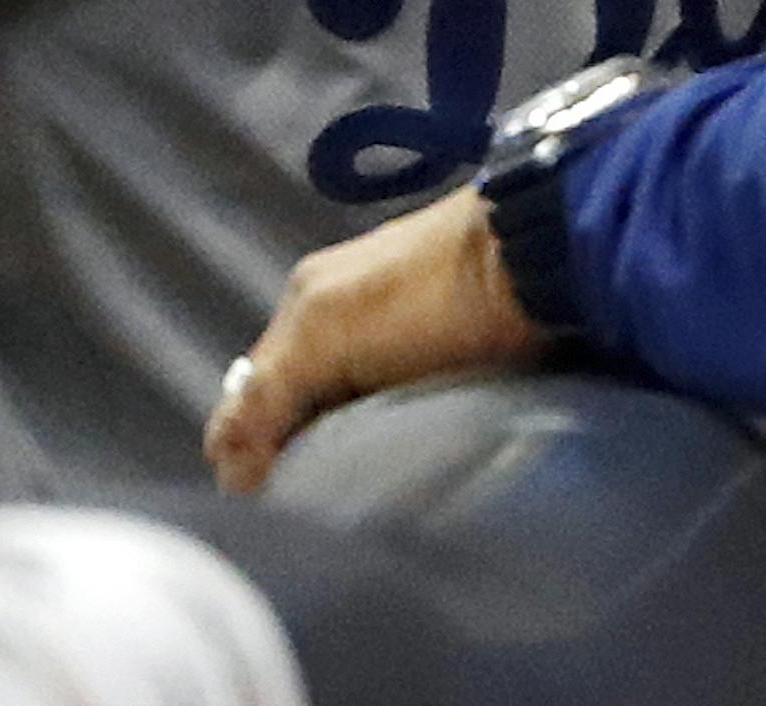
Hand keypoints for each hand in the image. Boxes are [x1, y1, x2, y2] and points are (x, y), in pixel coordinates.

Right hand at [205, 185, 552, 493]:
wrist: (537, 258)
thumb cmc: (430, 293)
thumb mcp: (329, 333)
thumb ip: (268, 394)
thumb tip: (228, 470)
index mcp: (308, 304)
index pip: (255, 397)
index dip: (252, 452)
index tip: (272, 507)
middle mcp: (345, 316)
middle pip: (301, 408)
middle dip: (299, 455)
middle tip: (317, 508)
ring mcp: (398, 338)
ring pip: (347, 417)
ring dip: (345, 455)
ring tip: (358, 500)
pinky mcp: (449, 361)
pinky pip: (395, 417)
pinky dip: (386, 445)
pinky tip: (397, 469)